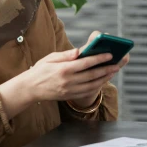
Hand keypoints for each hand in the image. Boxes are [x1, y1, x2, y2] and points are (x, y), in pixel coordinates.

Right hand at [0, 31, 129, 118]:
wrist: (29, 89)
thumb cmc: (40, 70)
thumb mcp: (50, 58)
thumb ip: (66, 55)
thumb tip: (80, 51)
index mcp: (63, 69)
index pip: (85, 63)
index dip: (99, 59)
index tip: (110, 55)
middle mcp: (67, 81)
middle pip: (91, 75)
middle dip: (106, 69)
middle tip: (117, 64)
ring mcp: (69, 90)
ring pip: (91, 85)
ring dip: (104, 79)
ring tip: (113, 71)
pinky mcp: (69, 96)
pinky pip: (86, 92)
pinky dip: (97, 86)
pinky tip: (103, 80)